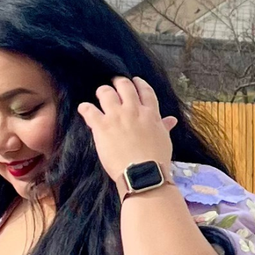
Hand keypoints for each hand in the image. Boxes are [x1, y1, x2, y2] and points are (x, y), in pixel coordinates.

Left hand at [77, 76, 175, 193]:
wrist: (142, 173)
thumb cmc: (156, 160)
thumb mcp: (164, 140)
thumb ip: (164, 127)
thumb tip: (171, 120)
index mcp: (150, 113)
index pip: (145, 91)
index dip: (139, 84)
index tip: (135, 81)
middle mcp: (133, 110)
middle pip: (124, 86)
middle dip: (119, 83)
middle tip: (115, 85)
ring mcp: (117, 116)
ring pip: (106, 93)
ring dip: (103, 92)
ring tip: (100, 94)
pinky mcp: (102, 126)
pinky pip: (90, 111)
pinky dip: (85, 108)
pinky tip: (83, 108)